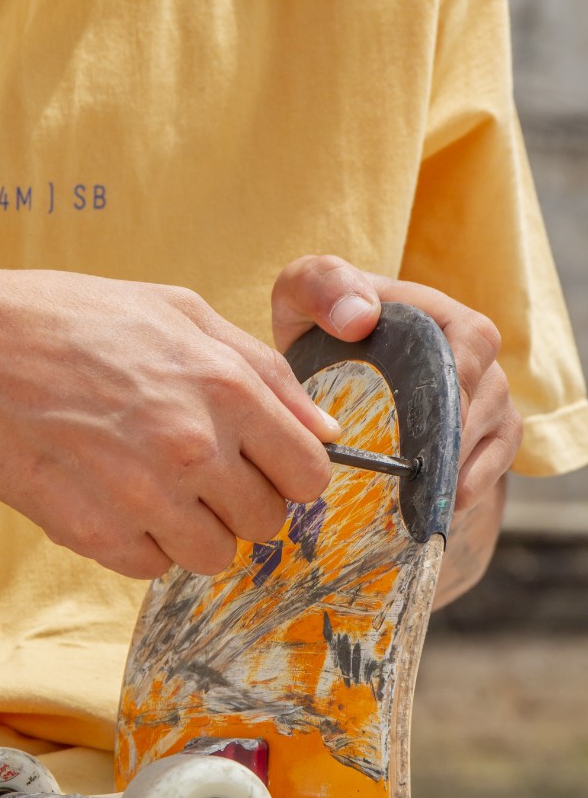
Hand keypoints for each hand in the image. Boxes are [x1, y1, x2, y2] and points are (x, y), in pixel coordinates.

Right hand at [0, 266, 340, 578]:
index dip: (290, 474)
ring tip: (151, 486)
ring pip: (214, 555)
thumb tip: (324, 428)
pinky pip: (151, 566)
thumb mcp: (179, 313)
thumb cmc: (71, 319)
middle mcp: (194, 449)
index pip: (308, 473)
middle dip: (241, 503)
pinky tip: (110, 496)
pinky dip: (138, 542)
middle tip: (197, 473)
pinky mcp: (96, 533)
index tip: (262, 467)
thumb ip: (263, 371)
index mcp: (225, 389)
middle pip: (267, 522)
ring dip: (192, 529)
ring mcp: (144, 497)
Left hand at [270, 255, 522, 512]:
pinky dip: (470, 487)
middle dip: (453, 442)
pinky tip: (437, 511)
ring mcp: (483, 393)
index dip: (453, 386)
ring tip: (422, 505)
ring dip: (460, 471)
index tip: (419, 427)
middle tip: (414, 481)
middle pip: (487, 397)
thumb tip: (361, 318)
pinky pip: (494, 461)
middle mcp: (473, 352)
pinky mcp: (482, 431)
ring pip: (495, 433)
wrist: (324, 358)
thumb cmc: (316, 321)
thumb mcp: (302, 291)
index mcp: (439, 313)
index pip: (472, 342)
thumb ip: (322, 286)